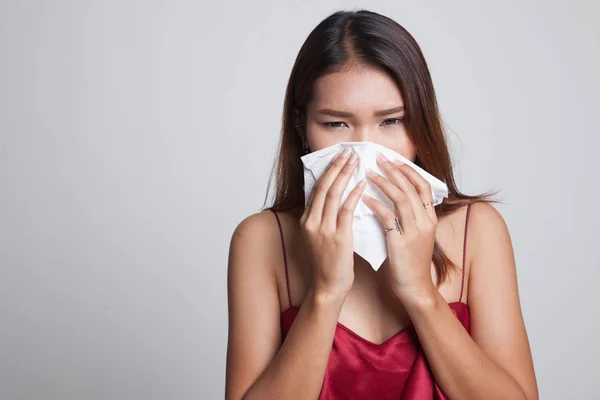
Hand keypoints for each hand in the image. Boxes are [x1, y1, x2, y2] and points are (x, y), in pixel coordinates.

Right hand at [300, 148, 366, 298]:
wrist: (328, 285)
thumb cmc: (329, 261)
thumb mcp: (319, 236)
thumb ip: (324, 217)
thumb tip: (335, 196)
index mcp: (307, 220)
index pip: (316, 188)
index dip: (328, 170)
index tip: (339, 157)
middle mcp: (312, 222)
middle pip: (323, 187)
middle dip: (336, 167)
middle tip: (348, 152)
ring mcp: (323, 229)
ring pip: (333, 194)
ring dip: (345, 175)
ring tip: (355, 161)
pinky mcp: (338, 237)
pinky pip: (346, 210)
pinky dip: (354, 194)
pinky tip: (362, 183)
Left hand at [362, 153, 437, 302]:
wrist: (414, 288)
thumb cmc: (410, 262)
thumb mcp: (415, 235)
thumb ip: (408, 216)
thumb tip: (393, 196)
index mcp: (430, 219)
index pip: (423, 186)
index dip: (408, 171)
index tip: (393, 160)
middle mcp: (425, 222)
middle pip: (412, 188)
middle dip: (394, 170)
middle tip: (379, 158)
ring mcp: (414, 232)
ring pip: (401, 199)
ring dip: (384, 183)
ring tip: (369, 172)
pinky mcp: (401, 242)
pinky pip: (388, 218)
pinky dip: (376, 205)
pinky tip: (364, 198)